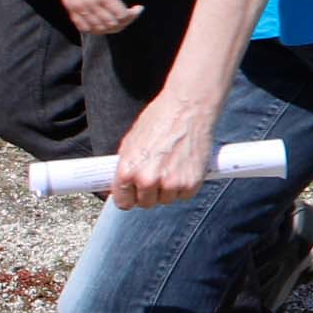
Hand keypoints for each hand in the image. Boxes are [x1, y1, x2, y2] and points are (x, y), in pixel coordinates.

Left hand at [58, 0, 140, 36]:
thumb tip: (92, 1)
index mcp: (70, 4)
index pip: (86, 29)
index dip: (101, 29)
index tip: (112, 22)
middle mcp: (81, 7)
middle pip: (102, 29)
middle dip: (117, 26)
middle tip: (127, 18)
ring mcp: (94, 2)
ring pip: (114, 24)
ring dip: (127, 21)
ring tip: (134, 12)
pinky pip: (123, 14)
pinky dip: (133, 14)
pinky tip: (138, 8)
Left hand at [111, 80, 224, 209]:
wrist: (188, 108)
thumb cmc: (159, 120)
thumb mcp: (131, 142)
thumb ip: (125, 167)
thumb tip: (120, 185)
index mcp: (128, 171)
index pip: (123, 202)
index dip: (129, 197)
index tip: (134, 193)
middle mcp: (147, 180)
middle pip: (146, 203)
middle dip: (150, 192)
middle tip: (158, 174)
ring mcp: (171, 183)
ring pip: (166, 199)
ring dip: (169, 189)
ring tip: (173, 166)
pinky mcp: (192, 183)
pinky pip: (185, 195)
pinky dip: (186, 185)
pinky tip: (185, 167)